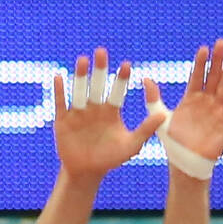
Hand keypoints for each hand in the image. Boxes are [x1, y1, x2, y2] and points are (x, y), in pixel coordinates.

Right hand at [52, 48, 164, 178]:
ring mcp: (78, 112)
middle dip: (99, 69)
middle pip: (97, 85)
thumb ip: (146, 129)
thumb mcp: (132, 145)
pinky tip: (59, 77)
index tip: (127, 65)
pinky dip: (60, 91)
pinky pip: (61, 103)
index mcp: (111, 111)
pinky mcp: (63, 119)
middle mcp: (94, 107)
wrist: (88, 172)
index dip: (121, 79)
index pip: (117, 91)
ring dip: (81, 75)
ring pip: (79, 90)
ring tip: (83, 60)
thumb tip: (163, 115)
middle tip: (102, 52)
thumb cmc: (111, 158)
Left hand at [150, 38, 222, 163]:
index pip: (197, 75)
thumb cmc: (172, 141)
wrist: (185, 162)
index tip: (203, 48)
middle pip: (213, 76)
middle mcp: (206, 101)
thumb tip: (144, 78)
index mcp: (191, 98)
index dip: (201, 62)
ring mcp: (217, 111)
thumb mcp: (159, 117)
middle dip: (218, 60)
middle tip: (222, 42)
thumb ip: (153, 98)